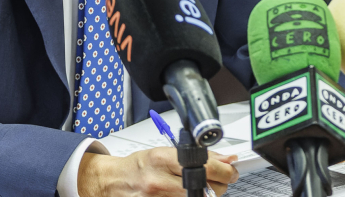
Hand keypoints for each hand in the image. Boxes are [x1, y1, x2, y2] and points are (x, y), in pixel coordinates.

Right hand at [78, 146, 238, 196]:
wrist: (113, 182)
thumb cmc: (138, 166)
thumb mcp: (165, 152)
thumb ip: (197, 157)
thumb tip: (226, 159)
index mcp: (162, 159)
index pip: (206, 166)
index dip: (225, 170)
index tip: (231, 170)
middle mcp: (159, 181)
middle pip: (208, 188)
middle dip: (219, 185)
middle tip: (218, 180)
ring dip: (206, 194)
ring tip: (199, 187)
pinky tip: (187, 194)